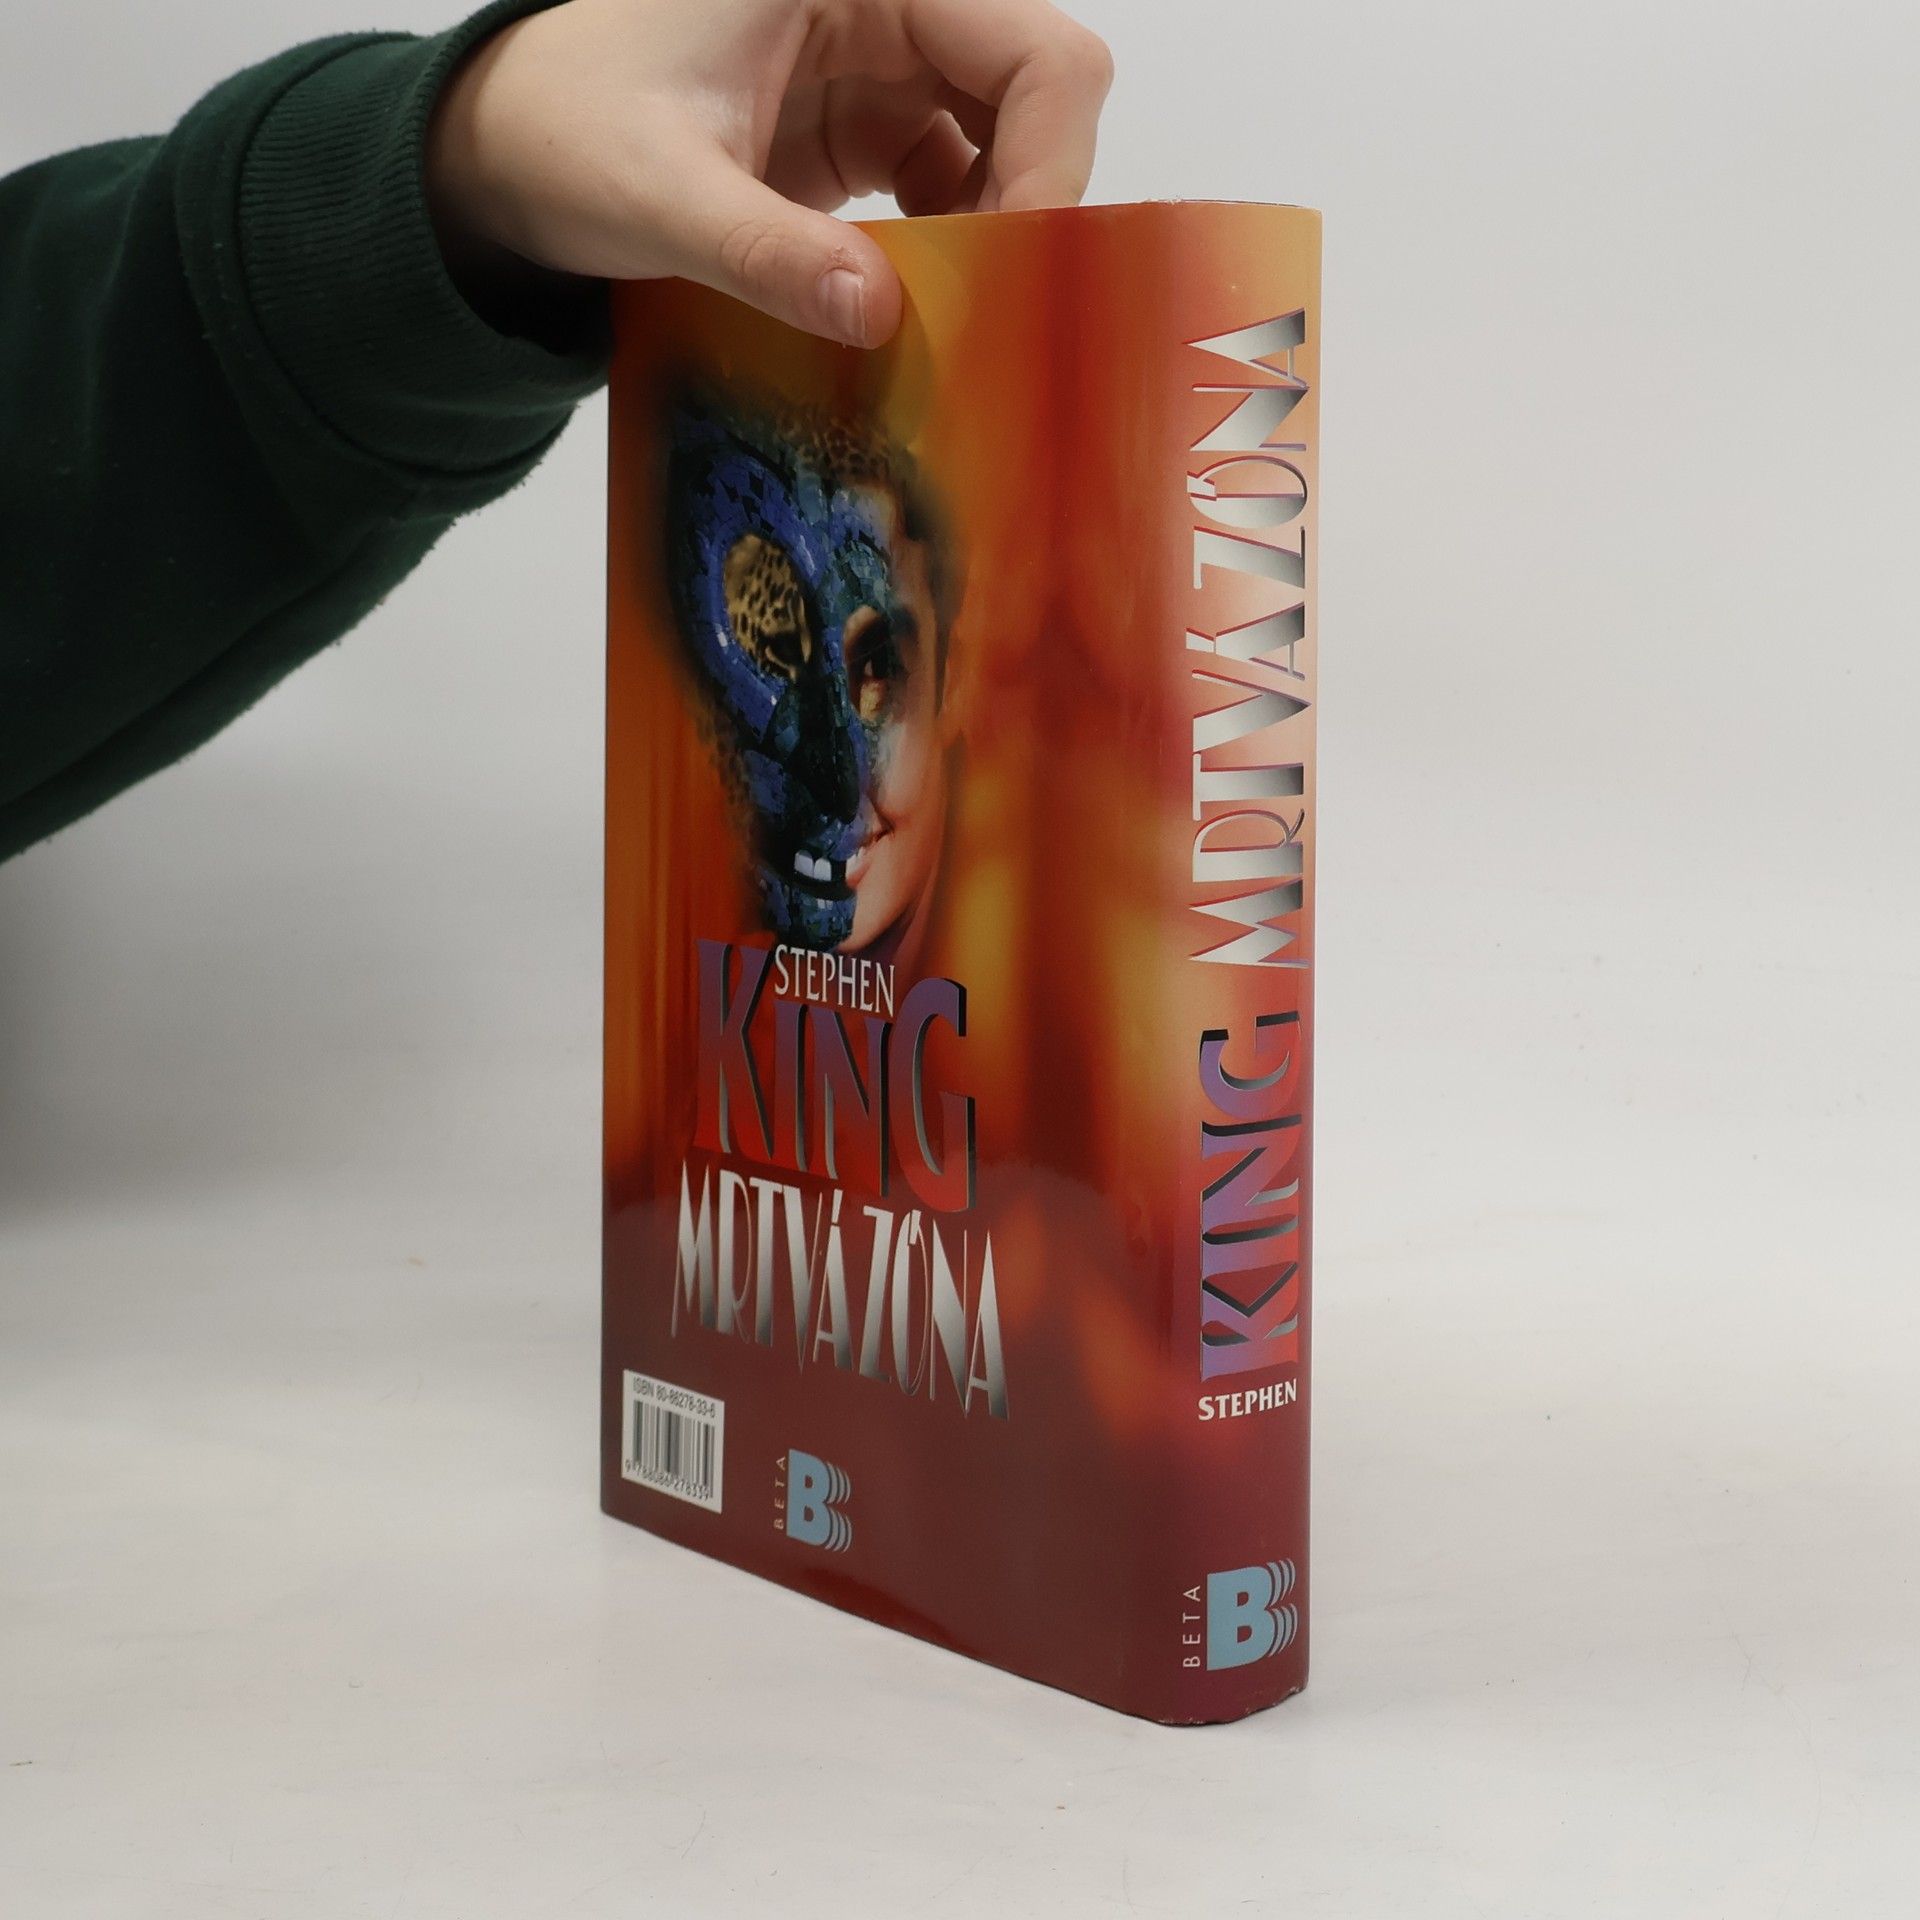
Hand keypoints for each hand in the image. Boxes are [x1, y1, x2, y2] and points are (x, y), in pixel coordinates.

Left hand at [427, 0, 1114, 346]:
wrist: (513, 150)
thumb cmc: (568, 133)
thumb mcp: (659, 196)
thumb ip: (765, 253)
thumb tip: (876, 315)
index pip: (1031, 49)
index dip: (1049, 157)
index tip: (1012, 263)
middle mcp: (887, 7)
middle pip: (1036, 92)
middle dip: (1030, 201)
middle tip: (988, 306)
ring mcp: (882, 68)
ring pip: (1007, 143)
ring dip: (995, 233)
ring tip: (945, 313)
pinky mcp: (868, 130)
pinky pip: (958, 185)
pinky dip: (954, 250)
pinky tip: (907, 301)